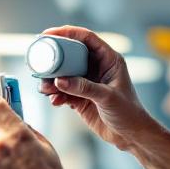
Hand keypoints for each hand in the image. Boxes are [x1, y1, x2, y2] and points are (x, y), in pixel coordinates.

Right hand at [36, 26, 156, 150]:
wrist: (130, 136)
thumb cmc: (129, 112)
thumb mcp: (107, 97)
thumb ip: (84, 88)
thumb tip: (59, 80)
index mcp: (108, 59)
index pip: (86, 38)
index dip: (67, 32)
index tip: (48, 34)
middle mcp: (97, 68)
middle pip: (70, 54)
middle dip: (53, 59)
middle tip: (39, 62)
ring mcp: (87, 82)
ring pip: (64, 74)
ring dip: (52, 80)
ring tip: (44, 88)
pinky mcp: (80, 97)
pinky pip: (63, 91)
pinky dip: (56, 95)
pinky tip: (54, 101)